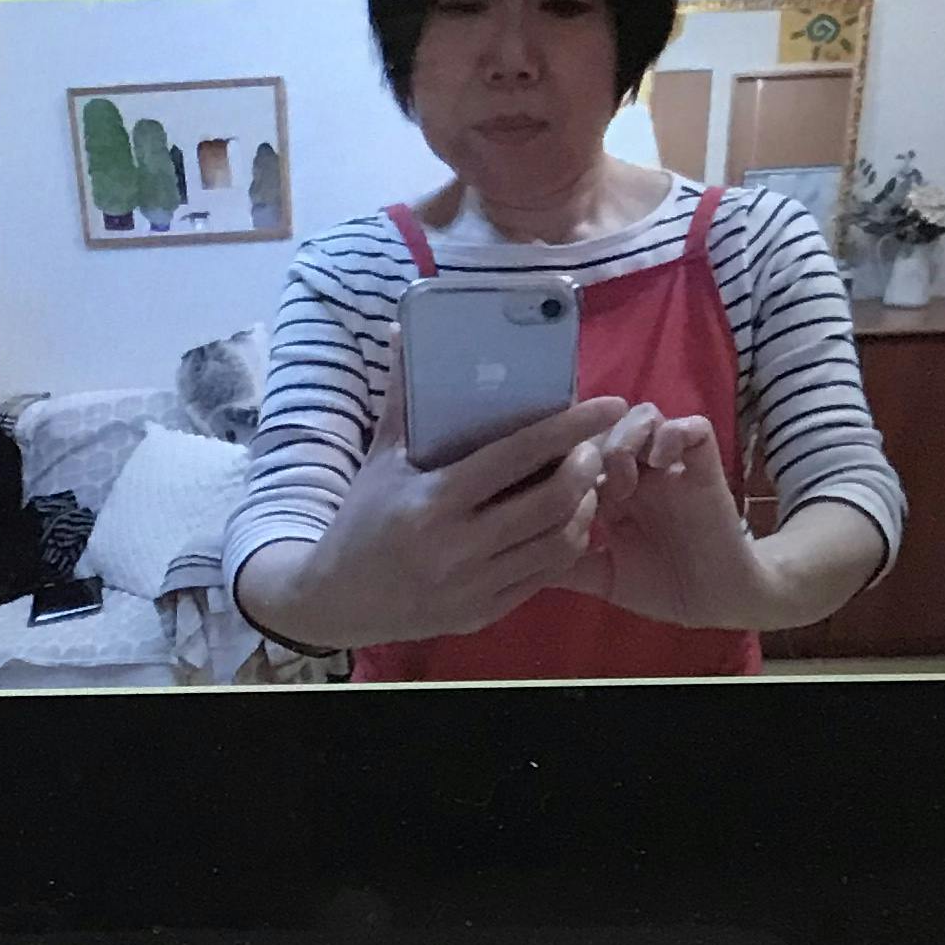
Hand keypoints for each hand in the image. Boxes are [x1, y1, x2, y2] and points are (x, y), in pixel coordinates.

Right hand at [233, 390, 629, 650]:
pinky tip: (566, 522)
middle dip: (587, 467)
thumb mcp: (379, 459)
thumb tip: (403, 331)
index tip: (608, 404)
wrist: (336, 601)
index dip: (569, 427)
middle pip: (552, 501)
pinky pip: (546, 575)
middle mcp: (456, 547)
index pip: (516, 456)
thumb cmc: (361, 521)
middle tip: (594, 448)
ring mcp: (473, 586)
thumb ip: (402, 399)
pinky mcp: (484, 613)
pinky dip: (566, 543)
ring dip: (585, 508)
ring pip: (559, 542)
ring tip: (585, 485)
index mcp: (431, 501)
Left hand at [559, 406, 774, 629]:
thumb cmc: (658, 585)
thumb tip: (510, 557)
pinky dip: (672, 434)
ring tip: (625, 474)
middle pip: (603, 426)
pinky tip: (660, 462)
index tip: (548, 483)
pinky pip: (691, 428)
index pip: (574, 454)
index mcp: (605, 492)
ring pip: (643, 417)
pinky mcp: (703, 465)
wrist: (714, 600)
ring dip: (626, 438)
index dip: (559, 459)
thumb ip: (562, 563)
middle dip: (590, 446)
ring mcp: (668, 466)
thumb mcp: (600, 576)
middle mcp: (634, 471)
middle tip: (590, 483)